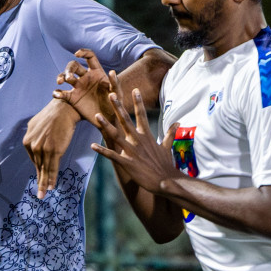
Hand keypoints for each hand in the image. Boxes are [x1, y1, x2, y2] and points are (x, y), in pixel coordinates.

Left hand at [23, 97, 79, 198]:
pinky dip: (51, 179)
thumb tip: (31, 142)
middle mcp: (33, 145)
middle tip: (39, 193)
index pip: (33, 158)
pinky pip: (52, 168)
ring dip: (45, 183)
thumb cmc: (53, 115)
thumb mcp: (36, 123)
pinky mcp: (53, 151)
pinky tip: (51, 187)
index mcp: (27, 139)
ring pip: (44, 169)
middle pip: (38, 166)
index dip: (39, 169)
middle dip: (40, 180)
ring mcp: (43, 149)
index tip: (41, 177)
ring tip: (44, 194)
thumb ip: (33, 135)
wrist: (65, 109)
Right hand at [51, 48, 112, 121]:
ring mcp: (78, 87)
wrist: (107, 120)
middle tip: (69, 78)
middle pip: (73, 66)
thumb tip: (111, 71)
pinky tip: (57, 95)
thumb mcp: (118, 94)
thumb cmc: (114, 105)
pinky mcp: (72, 98)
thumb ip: (115, 83)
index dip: (83, 52)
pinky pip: (62, 93)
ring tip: (61, 82)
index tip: (77, 54)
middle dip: (69, 69)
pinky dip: (57, 93)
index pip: (89, 57)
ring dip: (62, 76)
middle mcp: (86, 77)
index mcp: (97, 72)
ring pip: (65, 76)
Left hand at [89, 76, 179, 194]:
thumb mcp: (167, 146)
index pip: (142, 115)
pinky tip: (92, 146)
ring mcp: (132, 151)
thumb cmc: (165, 165)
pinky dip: (102, 150)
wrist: (165, 181)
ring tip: (97, 116)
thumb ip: (169, 133)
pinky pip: (112, 155)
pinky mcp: (127, 163)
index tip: (134, 89)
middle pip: (126, 120)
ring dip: (106, 126)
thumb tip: (177, 122)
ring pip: (116, 135)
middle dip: (118, 107)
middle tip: (111, 94)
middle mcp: (138, 141)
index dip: (138, 102)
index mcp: (147, 136)